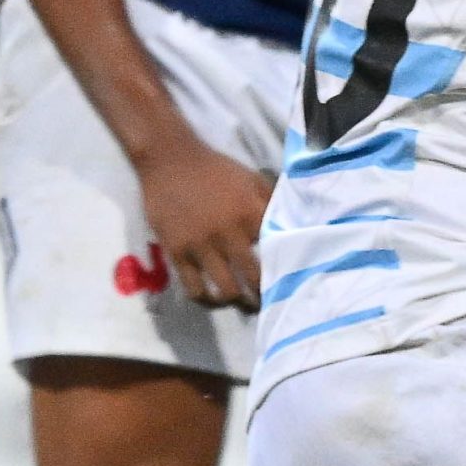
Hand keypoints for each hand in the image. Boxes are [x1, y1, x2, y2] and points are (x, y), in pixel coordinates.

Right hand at [137, 137, 274, 309]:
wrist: (171, 160)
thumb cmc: (217, 170)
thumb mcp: (252, 179)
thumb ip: (272, 202)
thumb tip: (295, 221)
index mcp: (251, 213)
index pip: (276, 252)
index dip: (283, 269)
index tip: (289, 280)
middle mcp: (228, 234)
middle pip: (253, 279)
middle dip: (263, 296)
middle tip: (267, 302)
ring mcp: (201, 246)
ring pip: (225, 290)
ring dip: (237, 302)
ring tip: (242, 305)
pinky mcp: (177, 253)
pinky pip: (194, 288)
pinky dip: (205, 300)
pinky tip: (213, 299)